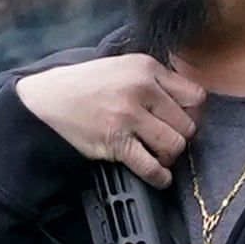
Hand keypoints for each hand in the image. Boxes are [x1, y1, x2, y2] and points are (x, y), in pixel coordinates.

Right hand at [17, 53, 204, 182]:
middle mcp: (141, 89)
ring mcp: (128, 116)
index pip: (195, 96)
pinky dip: (159, 177)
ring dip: (169, 156)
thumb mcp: (124, 66)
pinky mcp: (116, 141)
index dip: (192, 112)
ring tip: (158, 154)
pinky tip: (159, 177)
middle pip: (188, 124)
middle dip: (181, 136)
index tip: (181, 119)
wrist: (48, 98)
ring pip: (175, 145)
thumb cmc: (88, 84)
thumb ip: (156, 78)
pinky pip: (151, 167)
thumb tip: (189, 103)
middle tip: (166, 139)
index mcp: (147, 67)